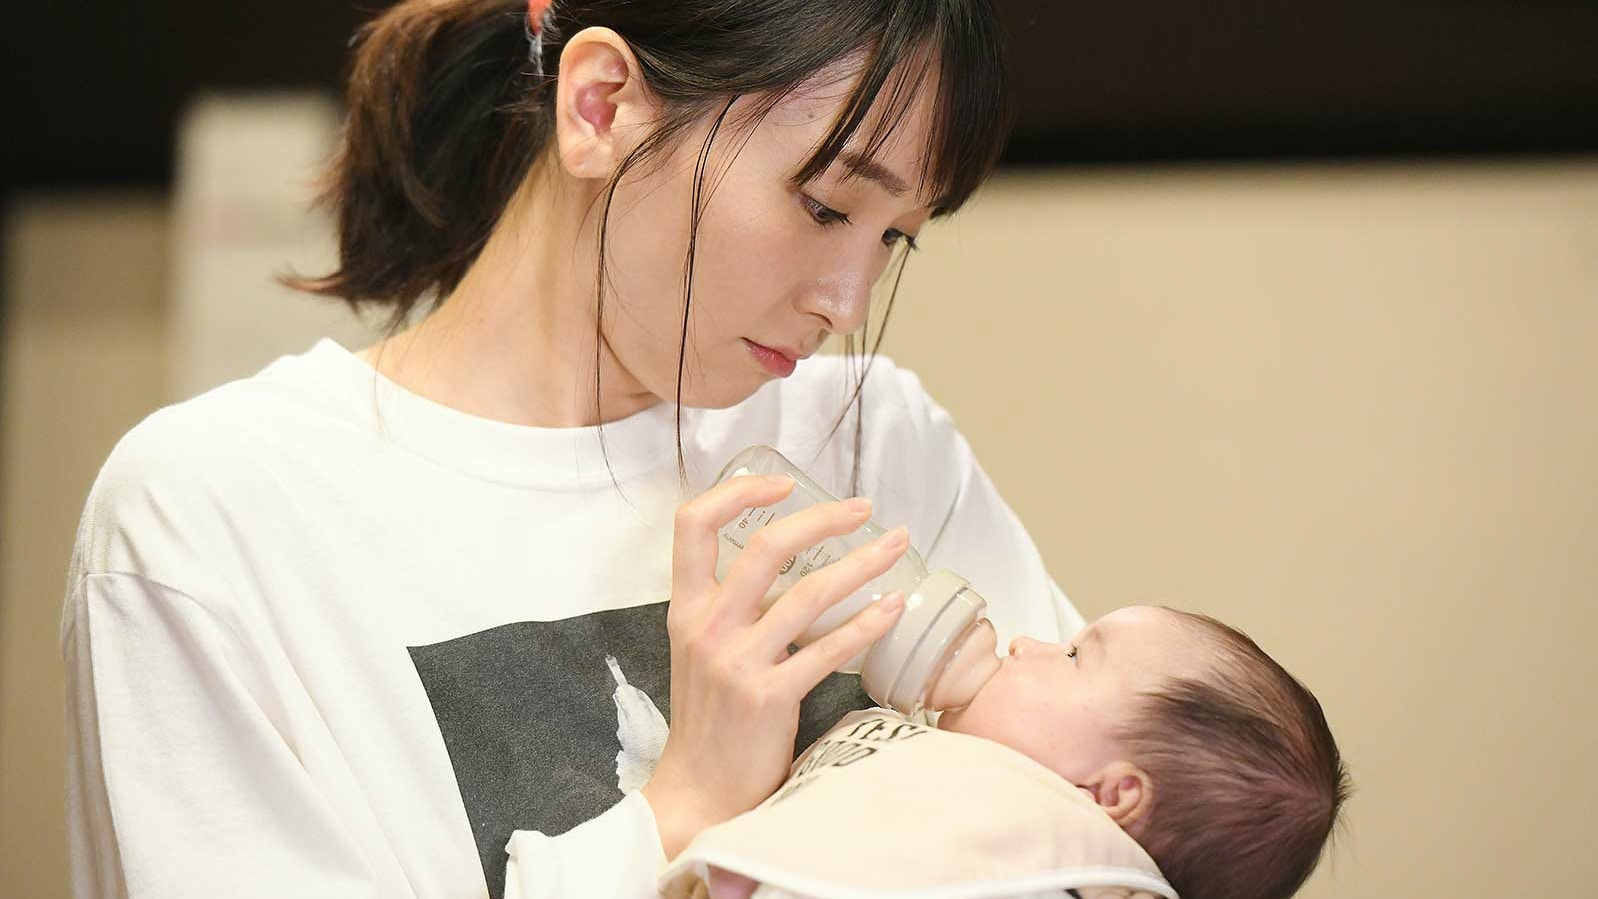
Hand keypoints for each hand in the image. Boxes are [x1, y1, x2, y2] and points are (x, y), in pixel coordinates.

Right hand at [642, 474, 908, 857]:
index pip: (693, 524)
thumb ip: (735, 605)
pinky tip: (894, 606)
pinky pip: (828, 649)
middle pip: (766, 547)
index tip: (783, 483)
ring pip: (808, 593)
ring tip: (896, 546)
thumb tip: (791, 561)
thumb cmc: (710, 715)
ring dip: (861, 564)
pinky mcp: (769, 698)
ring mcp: (737, 662)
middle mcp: (707, 627)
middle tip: (864, 508)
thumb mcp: (702, 648)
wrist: (699, 789)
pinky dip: (867, 622)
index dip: (737, 492)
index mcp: (686, 607)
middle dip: (821, 519)